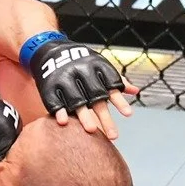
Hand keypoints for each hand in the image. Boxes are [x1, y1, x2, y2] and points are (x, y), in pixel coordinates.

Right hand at [21, 33, 135, 139]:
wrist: (51, 50)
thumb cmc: (81, 61)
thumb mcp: (100, 65)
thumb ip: (116, 79)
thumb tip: (135, 91)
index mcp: (97, 67)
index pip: (111, 86)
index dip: (119, 101)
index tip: (128, 114)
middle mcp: (82, 73)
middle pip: (95, 98)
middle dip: (104, 116)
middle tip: (113, 136)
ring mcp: (65, 79)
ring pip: (76, 100)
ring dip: (84, 116)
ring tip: (91, 130)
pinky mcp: (50, 85)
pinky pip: (55, 99)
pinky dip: (59, 110)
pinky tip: (63, 121)